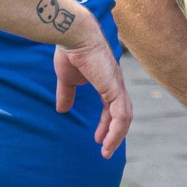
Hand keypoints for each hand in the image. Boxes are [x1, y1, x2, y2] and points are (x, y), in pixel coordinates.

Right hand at [54, 35, 131, 157]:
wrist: (73, 35)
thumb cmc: (70, 50)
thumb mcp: (67, 79)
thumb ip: (67, 94)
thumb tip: (62, 110)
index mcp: (107, 81)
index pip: (112, 107)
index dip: (106, 124)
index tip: (98, 138)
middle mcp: (116, 84)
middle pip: (122, 114)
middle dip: (114, 133)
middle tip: (105, 149)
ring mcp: (117, 86)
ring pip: (124, 117)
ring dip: (116, 136)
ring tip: (106, 151)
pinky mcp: (114, 88)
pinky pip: (120, 115)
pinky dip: (116, 130)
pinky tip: (106, 141)